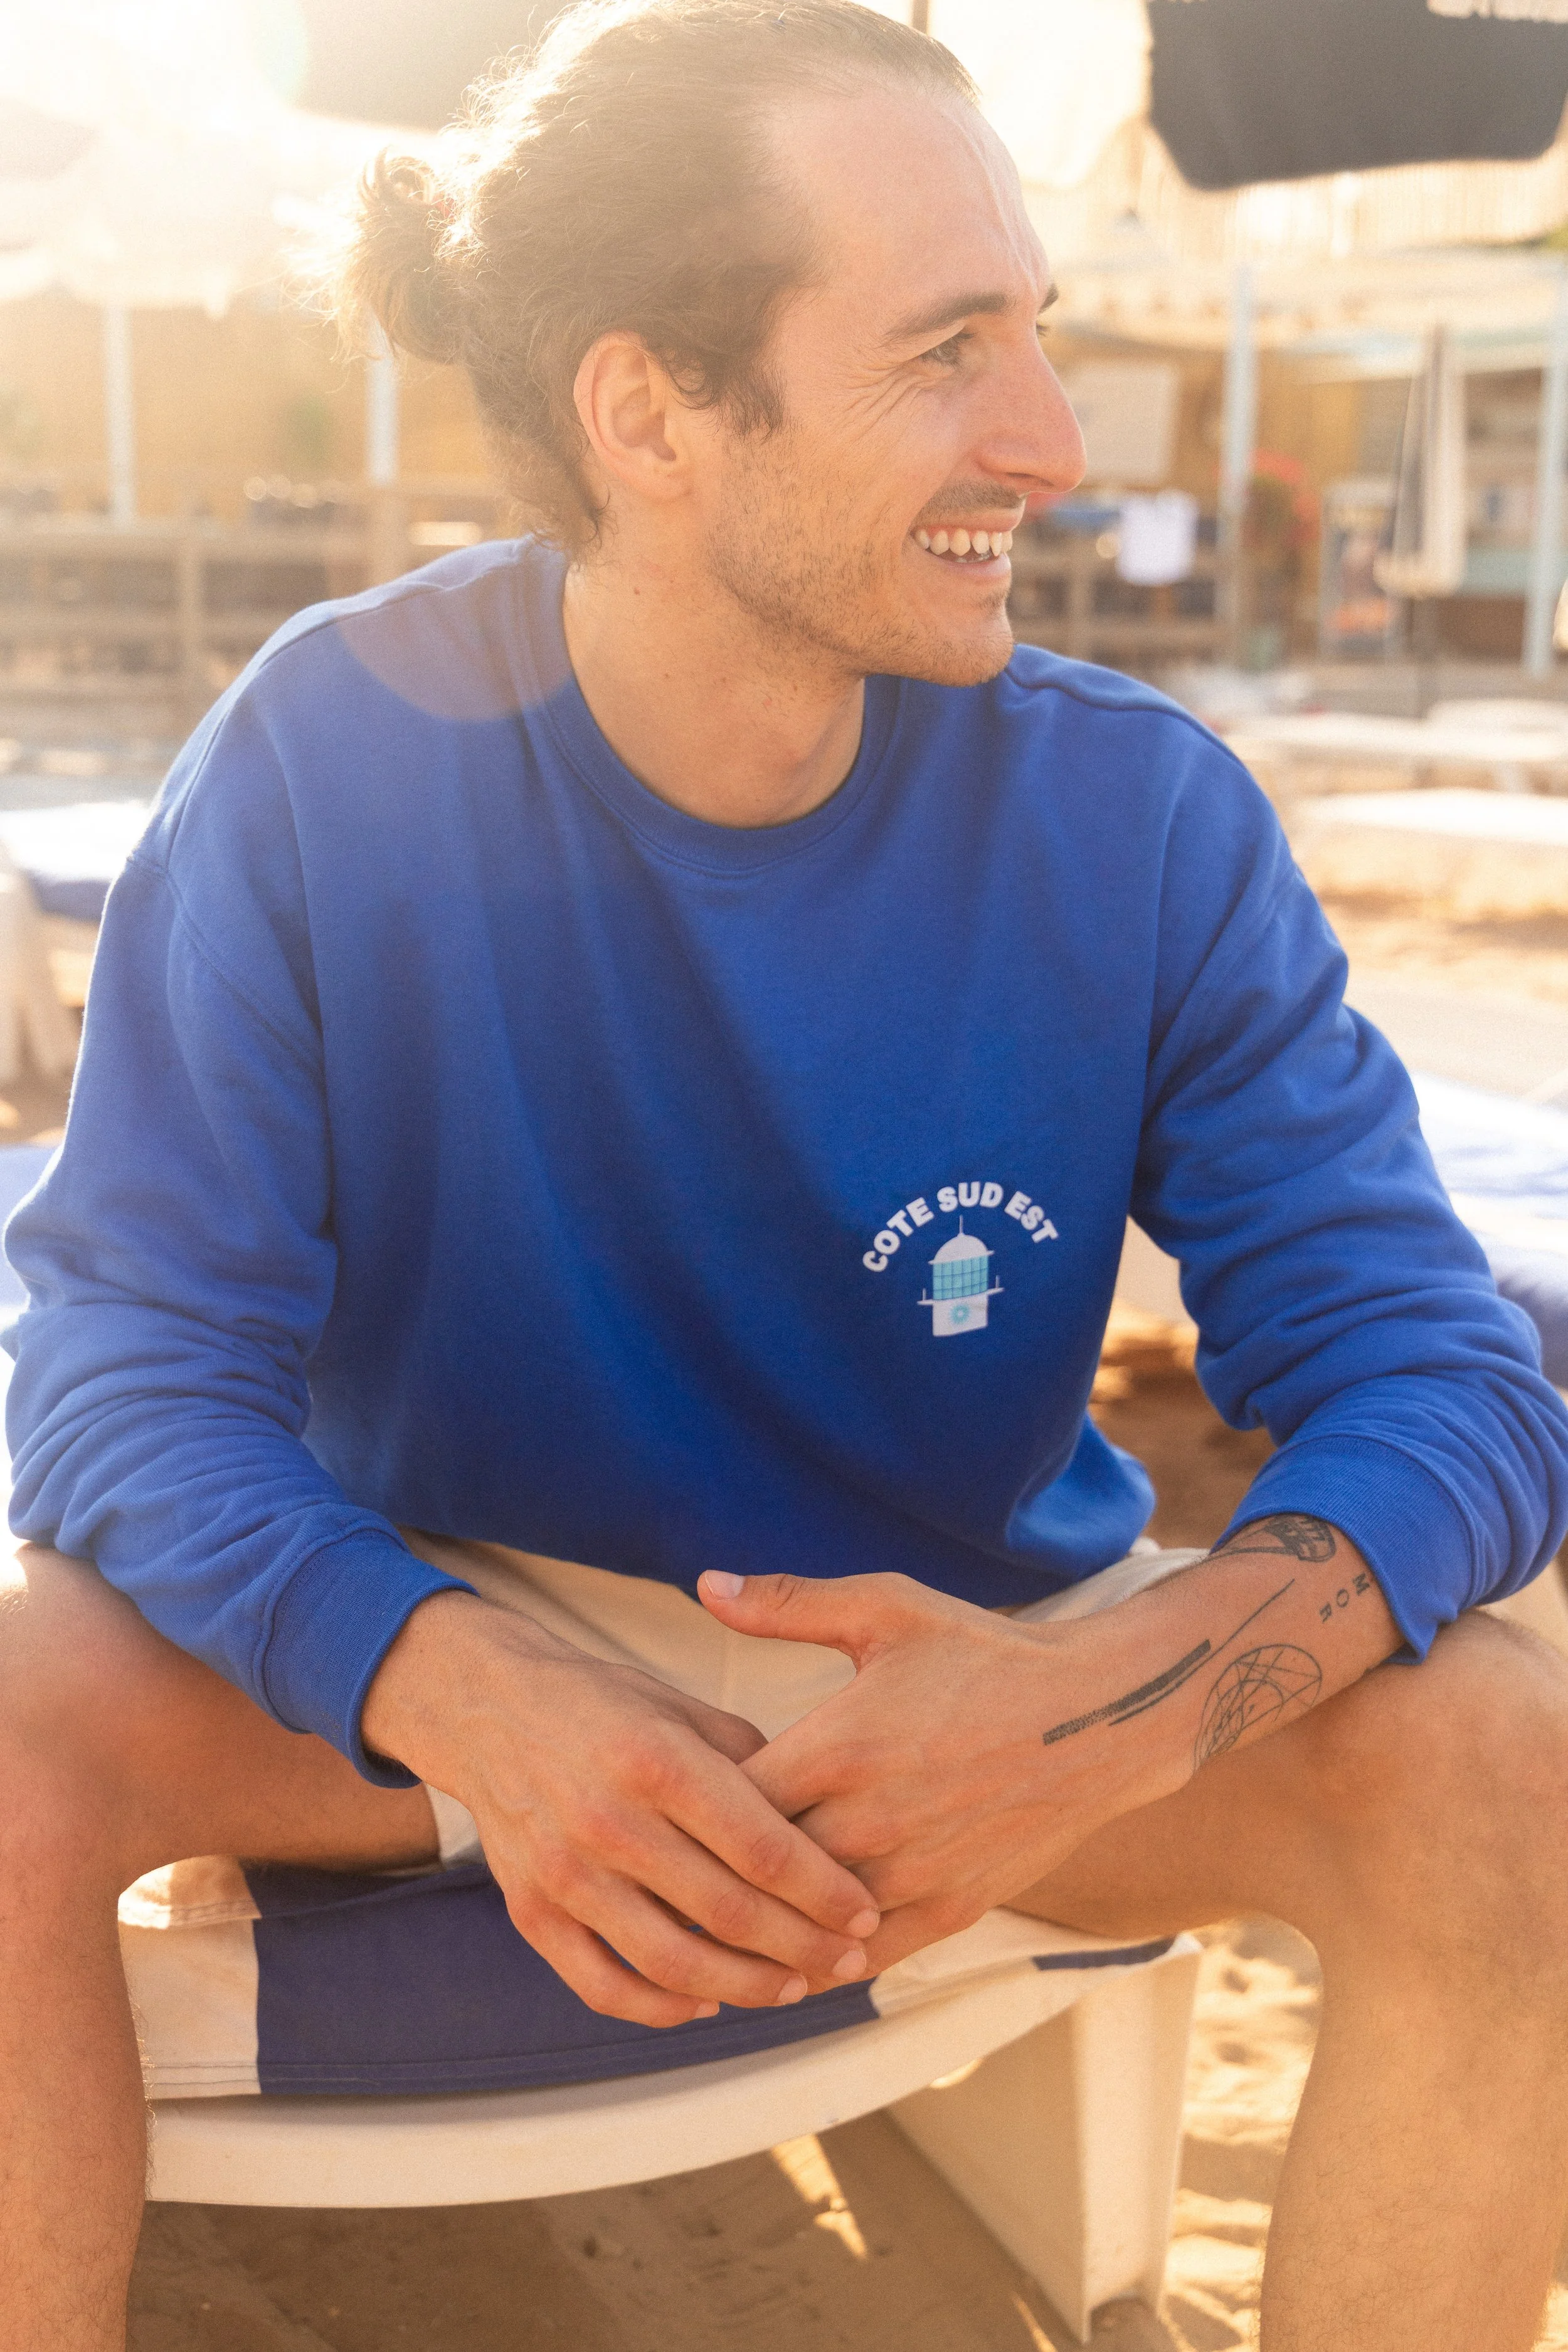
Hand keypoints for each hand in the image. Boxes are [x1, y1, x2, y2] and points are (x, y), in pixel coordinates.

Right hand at [361, 1590, 880, 2027]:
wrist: (490, 1709)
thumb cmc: (608, 1706)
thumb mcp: (684, 1710)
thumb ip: (754, 1764)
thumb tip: (822, 1825)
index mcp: (658, 1761)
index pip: (762, 1849)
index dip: (824, 1892)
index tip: (866, 1913)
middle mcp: (609, 1821)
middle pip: (728, 1913)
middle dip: (803, 1948)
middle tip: (848, 1962)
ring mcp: (566, 1874)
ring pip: (673, 1964)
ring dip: (745, 1988)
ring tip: (791, 1988)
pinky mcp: (532, 1912)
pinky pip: (604, 1986)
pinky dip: (661, 2007)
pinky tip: (704, 2003)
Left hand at [700, 1530, 1395, 1974]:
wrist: (1101, 1713)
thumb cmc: (986, 1654)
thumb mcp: (888, 1610)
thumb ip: (789, 1604)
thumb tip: (704, 1585)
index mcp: (840, 1746)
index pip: (727, 1804)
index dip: (685, 1814)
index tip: (658, 1812)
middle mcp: (871, 1821)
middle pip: (757, 1877)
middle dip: (709, 1882)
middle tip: (660, 1887)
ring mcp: (914, 1874)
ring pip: (806, 1931)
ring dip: (760, 1934)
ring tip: (705, 1936)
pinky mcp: (953, 1909)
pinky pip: (867, 1960)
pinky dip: (822, 1964)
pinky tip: (787, 1962)